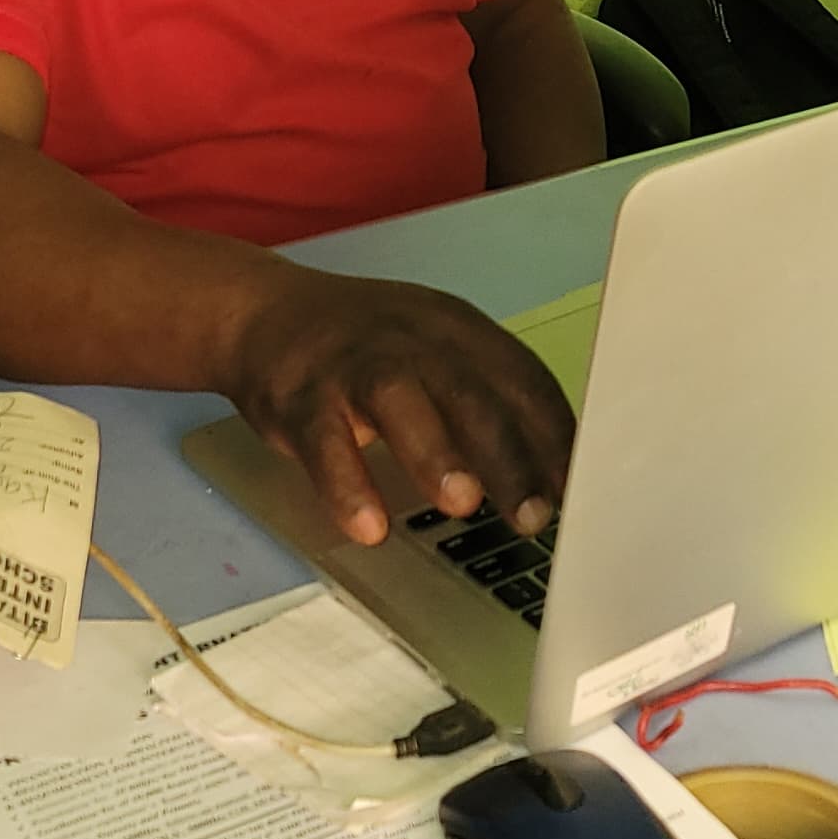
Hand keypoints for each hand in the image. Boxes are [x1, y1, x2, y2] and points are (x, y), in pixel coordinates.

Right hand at [220, 273, 576, 547]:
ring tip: (461, 505)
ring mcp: (353, 363)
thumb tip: (550, 479)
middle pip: (468, 391)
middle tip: (532, 516)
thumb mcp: (432, 354)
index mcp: (455, 328)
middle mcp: (410, 337)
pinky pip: (324, 440)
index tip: (576, 492)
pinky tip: (368, 525)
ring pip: (399, 399)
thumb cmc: (365, 349)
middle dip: (505, 455)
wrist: (261, 313)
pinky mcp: (301, 395)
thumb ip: (484, 405)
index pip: (519, 377)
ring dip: (434, 451)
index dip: (552, 435)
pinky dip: (346, 483)